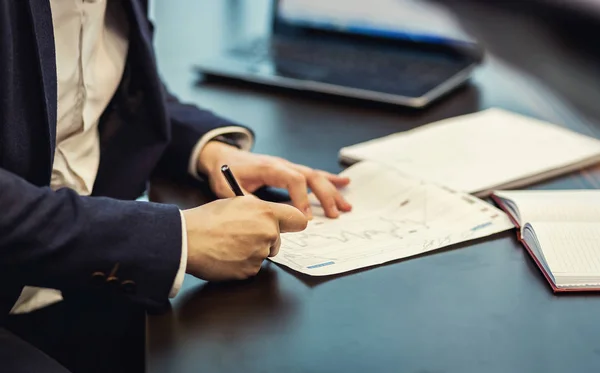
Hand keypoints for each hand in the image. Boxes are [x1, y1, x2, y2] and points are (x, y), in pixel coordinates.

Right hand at [183, 196, 306, 280]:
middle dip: (265, 239)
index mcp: (266, 212)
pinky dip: (242, 264)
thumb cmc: (207, 220)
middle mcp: (268, 232)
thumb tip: (269, 216)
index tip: (290, 226)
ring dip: (252, 252)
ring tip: (229, 244)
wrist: (187, 240)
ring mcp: (260, 253)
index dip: (293, 224)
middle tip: (242, 235)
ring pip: (264, 254)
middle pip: (278, 240)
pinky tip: (226, 256)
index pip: (298, 219)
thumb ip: (259, 210)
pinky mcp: (250, 271)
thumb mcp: (237, 203)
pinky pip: (252, 267)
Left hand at [198, 141, 351, 218]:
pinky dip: (330, 179)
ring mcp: (288, 165)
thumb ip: (246, 199)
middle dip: (325, 196)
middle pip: (310, 176)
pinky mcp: (290, 169)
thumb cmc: (226, 171)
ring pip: (316, 175)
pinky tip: (344, 183)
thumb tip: (263, 214)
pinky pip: (313, 173)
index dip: (302, 198)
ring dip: (332, 191)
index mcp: (270, 168)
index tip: (307, 217)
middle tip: (335, 214)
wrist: (223, 156)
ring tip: (346, 205)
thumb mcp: (229, 187)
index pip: (294, 180)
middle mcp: (283, 164)